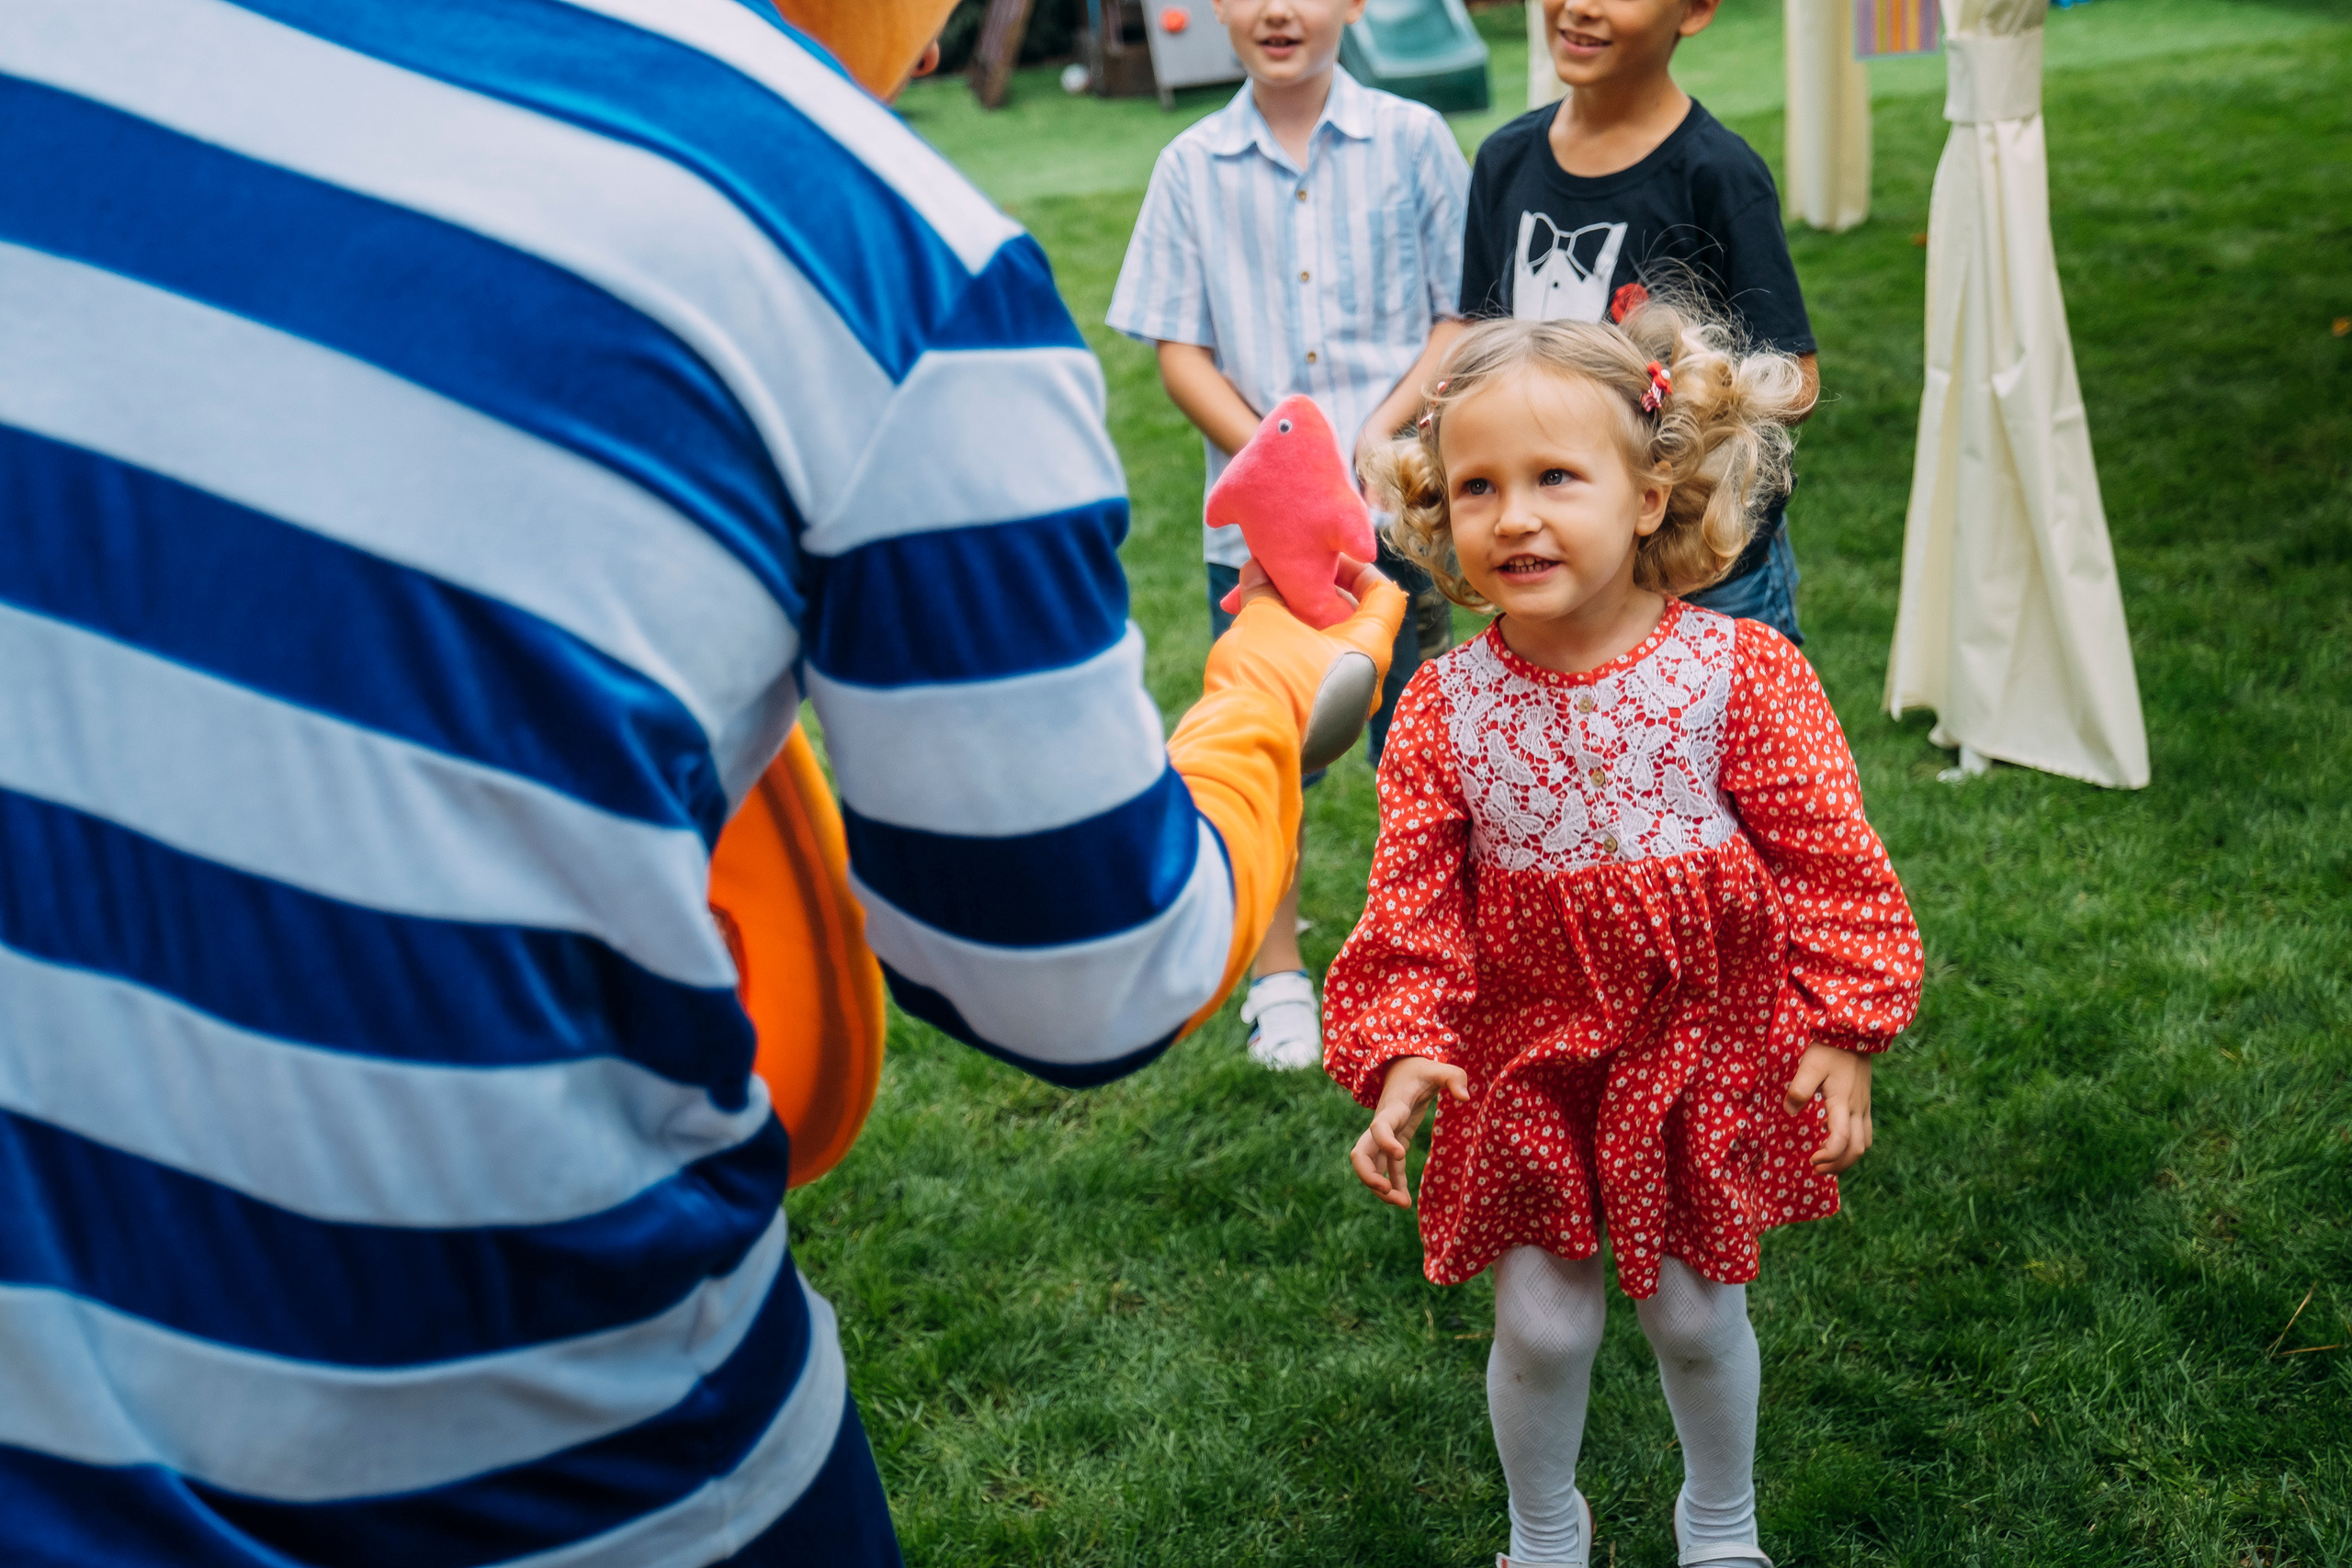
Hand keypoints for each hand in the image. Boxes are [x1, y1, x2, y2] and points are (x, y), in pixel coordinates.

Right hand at [1203, 556, 1404, 739]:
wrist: (1243, 743)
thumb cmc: (1262, 674)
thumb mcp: (1261, 617)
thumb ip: (1264, 589)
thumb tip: (1256, 571)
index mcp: (1371, 649)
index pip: (1386, 595)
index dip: (1358, 572)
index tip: (1327, 564)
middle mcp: (1371, 684)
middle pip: (1357, 628)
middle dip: (1320, 603)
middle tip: (1287, 590)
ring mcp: (1351, 716)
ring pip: (1336, 660)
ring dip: (1307, 635)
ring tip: (1269, 621)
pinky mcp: (1326, 737)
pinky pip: (1322, 688)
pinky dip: (1301, 666)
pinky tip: (1267, 656)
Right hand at [1350, 1056, 1470, 1208]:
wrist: (1401, 1068)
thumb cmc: (1421, 1069)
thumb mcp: (1437, 1068)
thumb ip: (1453, 1077)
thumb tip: (1465, 1098)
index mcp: (1392, 1108)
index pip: (1379, 1127)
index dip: (1384, 1142)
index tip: (1401, 1154)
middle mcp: (1382, 1124)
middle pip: (1361, 1153)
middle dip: (1369, 1175)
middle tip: (1389, 1192)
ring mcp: (1385, 1136)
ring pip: (1372, 1166)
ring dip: (1381, 1187)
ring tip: (1404, 1205)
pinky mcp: (1393, 1142)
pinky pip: (1389, 1168)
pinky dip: (1394, 1184)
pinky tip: (1406, 1201)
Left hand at [1785, 1043, 1872, 1173]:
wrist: (1853, 1034)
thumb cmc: (1829, 1050)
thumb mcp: (1809, 1067)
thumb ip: (1799, 1090)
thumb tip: (1790, 1112)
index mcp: (1843, 1104)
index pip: (1842, 1140)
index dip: (1829, 1156)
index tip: (1812, 1159)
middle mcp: (1857, 1110)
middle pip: (1857, 1150)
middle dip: (1838, 1165)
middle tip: (1816, 1167)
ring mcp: (1864, 1107)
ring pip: (1865, 1143)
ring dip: (1847, 1157)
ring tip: (1826, 1160)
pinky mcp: (1865, 1103)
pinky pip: (1865, 1133)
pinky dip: (1852, 1144)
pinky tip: (1833, 1138)